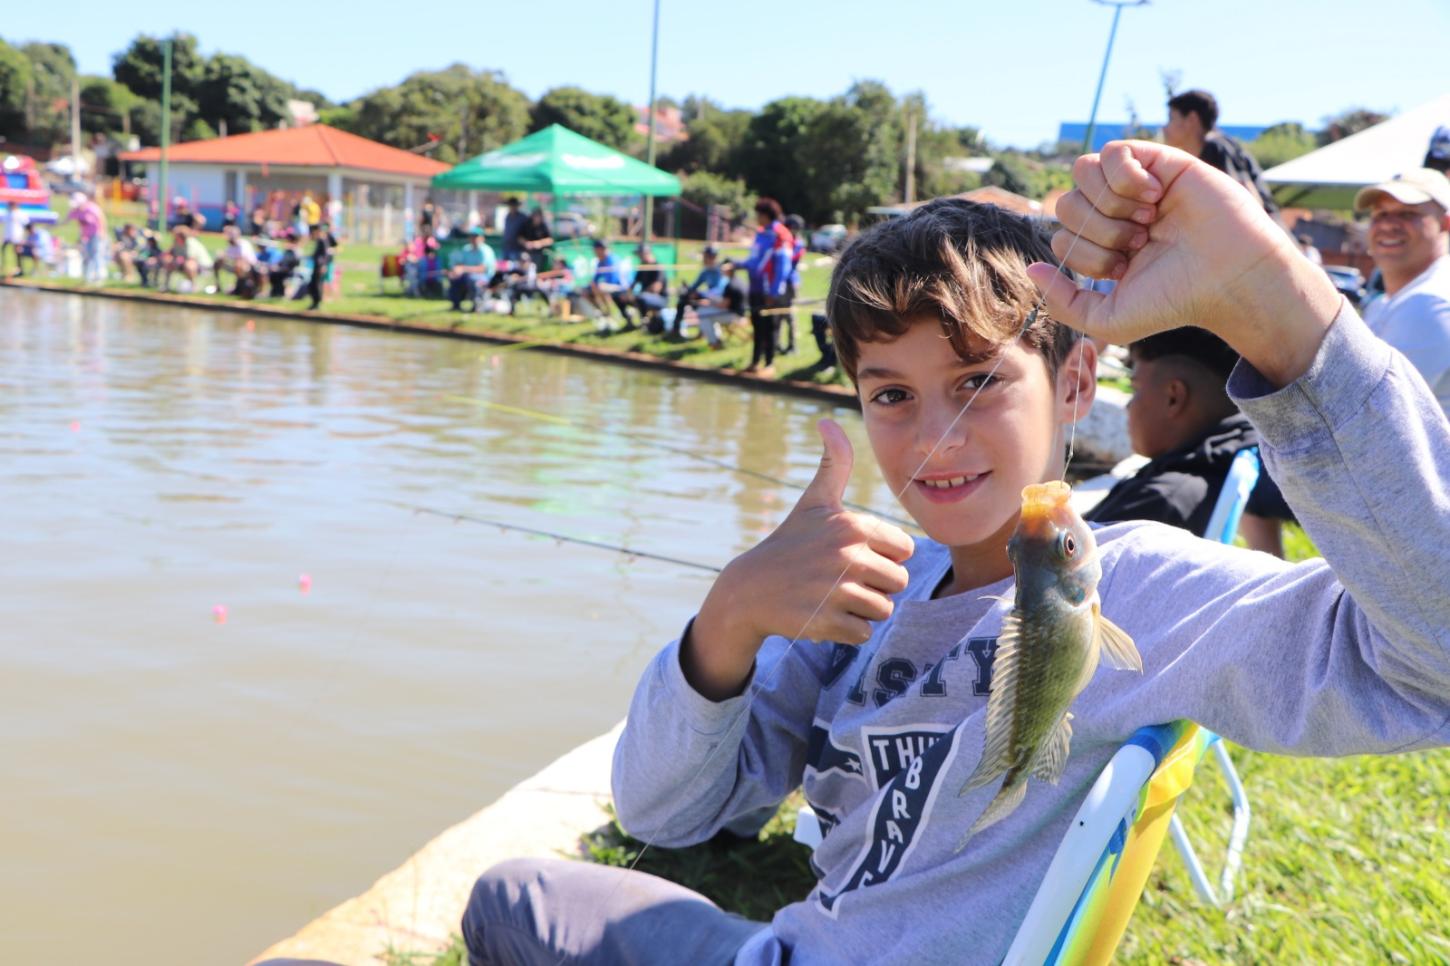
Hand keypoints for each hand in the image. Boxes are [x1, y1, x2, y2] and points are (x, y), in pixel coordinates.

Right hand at [685, 419, 913, 698]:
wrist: (748, 590)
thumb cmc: (789, 543)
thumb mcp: (813, 502)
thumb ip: (833, 463)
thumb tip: (828, 420)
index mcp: (852, 527)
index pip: (905, 550)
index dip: (883, 556)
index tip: (853, 555)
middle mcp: (848, 558)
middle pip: (897, 582)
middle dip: (875, 585)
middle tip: (841, 580)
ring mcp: (838, 592)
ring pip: (883, 609)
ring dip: (862, 609)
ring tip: (833, 597)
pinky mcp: (828, 623)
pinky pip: (864, 633)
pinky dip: (847, 630)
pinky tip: (823, 615)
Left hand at [1028, 141, 1340, 386]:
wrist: (1229, 279)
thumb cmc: (1175, 301)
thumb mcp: (1107, 319)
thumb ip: (1063, 301)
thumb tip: (1031, 268)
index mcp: (1103, 246)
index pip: (1061, 235)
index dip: (1084, 254)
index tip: (1124, 267)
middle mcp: (1116, 215)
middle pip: (1066, 203)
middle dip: (1096, 230)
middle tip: (1137, 243)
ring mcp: (1136, 187)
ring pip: (1083, 174)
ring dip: (1108, 202)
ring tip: (1146, 219)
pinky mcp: (1159, 161)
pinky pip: (1113, 150)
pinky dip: (1124, 175)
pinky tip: (1152, 195)